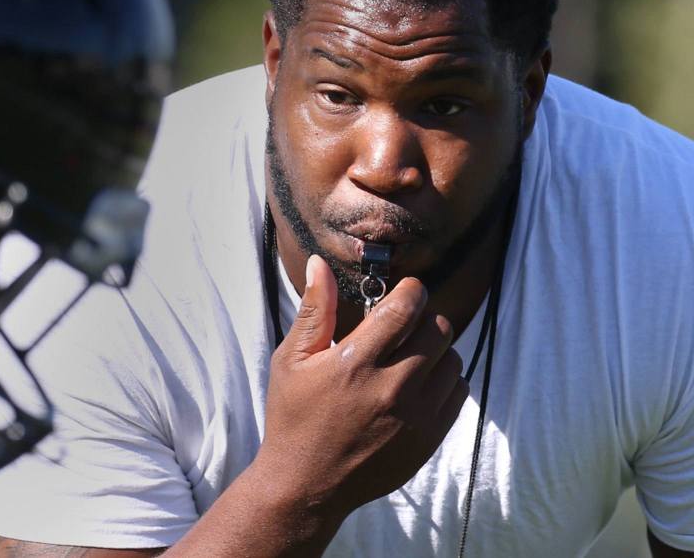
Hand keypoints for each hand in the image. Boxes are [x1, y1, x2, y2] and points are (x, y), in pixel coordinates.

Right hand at [255, 254, 467, 523]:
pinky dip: (444, 381)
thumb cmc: (293, 416)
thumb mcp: (291, 360)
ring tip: (409, 357)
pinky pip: (458, 393)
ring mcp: (415, 417)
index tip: (404, 292)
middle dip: (423, 318)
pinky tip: (417, 385)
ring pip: (453, 359)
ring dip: (436, 350)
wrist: (306, 485)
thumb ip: (313, 310)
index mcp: (355, 363)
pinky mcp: (429, 439)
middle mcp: (391, 388)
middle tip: (404, 325)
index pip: (406, 307)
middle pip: (438, 329)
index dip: (411, 291)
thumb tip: (319, 263)